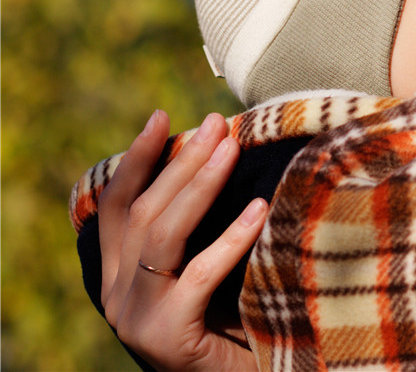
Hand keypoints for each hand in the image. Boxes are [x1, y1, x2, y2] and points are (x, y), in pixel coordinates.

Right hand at [98, 111, 265, 370]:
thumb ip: (197, 234)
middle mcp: (117, 294)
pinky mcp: (166, 336)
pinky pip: (198, 275)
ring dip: (199, 183)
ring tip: (232, 146)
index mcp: (120, 277)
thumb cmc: (232, 327)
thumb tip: (222, 155)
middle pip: (143, 211)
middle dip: (181, 160)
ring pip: (162, 234)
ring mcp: (136, 317)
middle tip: (217, 123)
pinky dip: (230, 238)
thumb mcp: (205, 276)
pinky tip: (259, 210)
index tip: (163, 117)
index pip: (118, 207)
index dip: (136, 160)